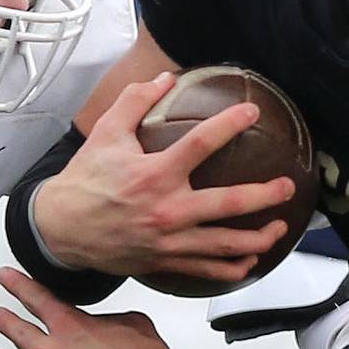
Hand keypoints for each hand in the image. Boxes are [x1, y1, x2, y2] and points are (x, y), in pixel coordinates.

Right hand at [33, 71, 295, 286]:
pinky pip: (206, 271)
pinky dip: (231, 268)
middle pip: (228, 204)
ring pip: (224, 244)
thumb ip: (135, 101)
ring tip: (280, 227)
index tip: (252, 114)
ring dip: (258, 238)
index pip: (201, 144)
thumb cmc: (85, 179)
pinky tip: (250, 260)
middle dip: (263, 196)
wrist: (61, 229)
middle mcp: (167, 210)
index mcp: (154, 174)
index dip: (230, 125)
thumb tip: (165, 77)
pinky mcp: (164, 262)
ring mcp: (168, 241)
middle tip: (287, 187)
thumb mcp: (106, 134)